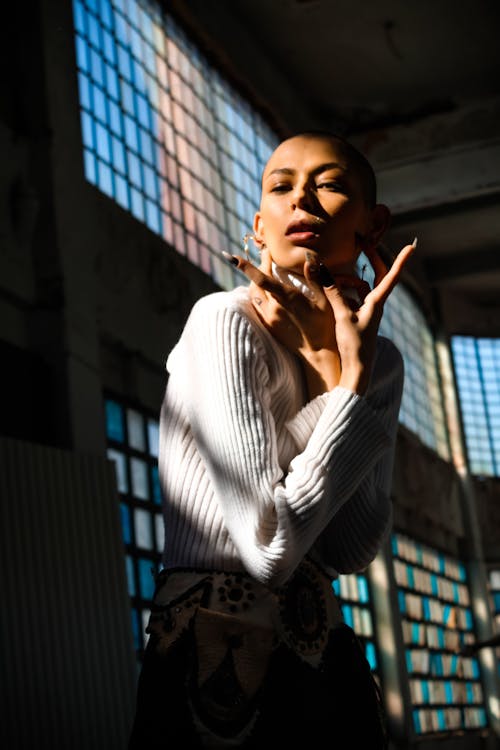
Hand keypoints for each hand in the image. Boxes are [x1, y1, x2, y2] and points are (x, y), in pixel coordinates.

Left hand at [226, 247, 337, 354]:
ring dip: (255, 281)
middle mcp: (274, 309)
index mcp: (287, 299)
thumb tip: (310, 257)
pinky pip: (256, 306)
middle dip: (257, 267)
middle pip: (255, 284)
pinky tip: (263, 290)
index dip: (246, 267)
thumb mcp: (324, 300)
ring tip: (264, 270)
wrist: (318, 352)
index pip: (262, 279)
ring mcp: (269, 318)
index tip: (232, 258)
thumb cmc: (324, 325)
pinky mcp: (268, 326)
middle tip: (266, 255)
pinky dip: (257, 293)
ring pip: (254, 295)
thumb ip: (315, 278)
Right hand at [314, 240, 415, 392]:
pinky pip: (353, 298)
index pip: (391, 276)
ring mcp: (368, 311)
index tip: (412, 246)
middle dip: (371, 258)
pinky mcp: (360, 318)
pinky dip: (344, 292)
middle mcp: (376, 304)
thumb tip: (321, 269)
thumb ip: (333, 292)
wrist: (357, 369)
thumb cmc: (354, 345)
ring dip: (349, 279)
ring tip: (332, 277)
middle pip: (377, 275)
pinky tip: (332, 293)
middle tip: (363, 243)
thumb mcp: (342, 315)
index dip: (401, 260)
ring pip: (362, 287)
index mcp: (377, 302)